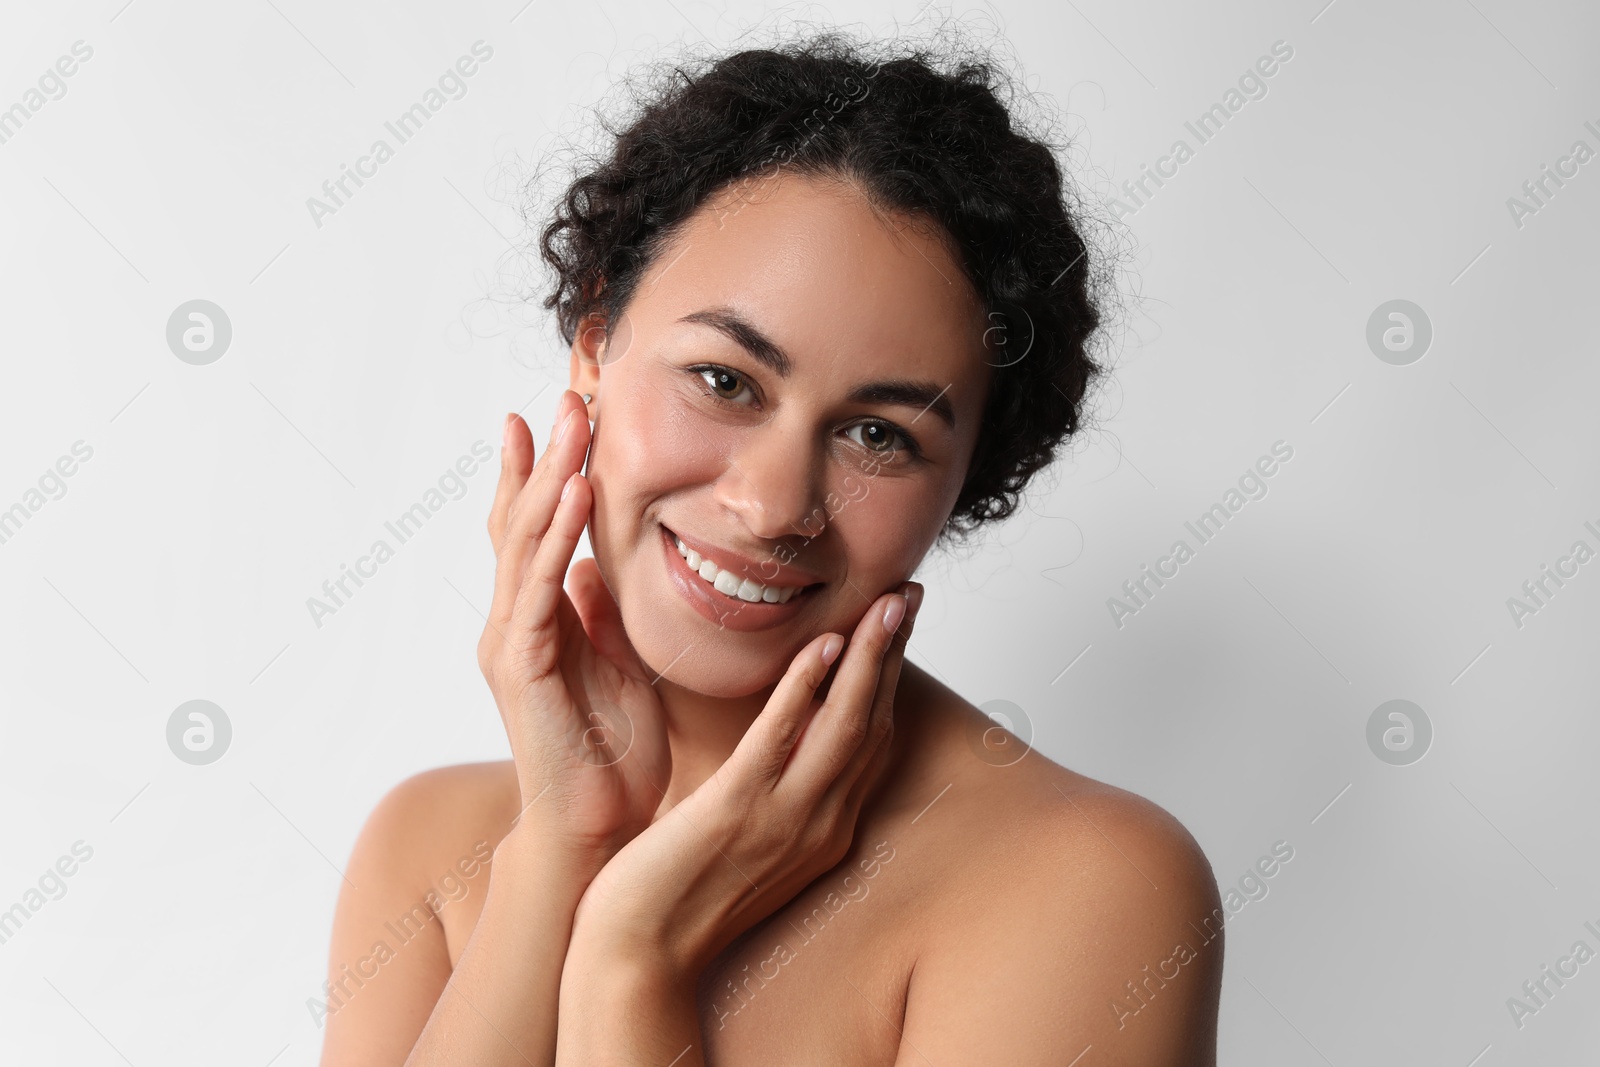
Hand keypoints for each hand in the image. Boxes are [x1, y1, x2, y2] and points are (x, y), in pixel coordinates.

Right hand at [478, 389, 669, 858]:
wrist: (599, 828)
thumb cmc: (612, 754)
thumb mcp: (616, 664)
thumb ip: (598, 613)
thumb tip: (592, 563)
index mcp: (537, 621)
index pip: (535, 533)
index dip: (543, 474)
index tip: (557, 417)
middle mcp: (514, 624)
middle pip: (521, 523)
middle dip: (542, 457)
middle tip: (564, 395)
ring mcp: (512, 643)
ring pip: (524, 544)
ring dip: (548, 479)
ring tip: (567, 422)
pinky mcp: (523, 666)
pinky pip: (539, 589)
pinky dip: (554, 538)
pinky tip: (573, 494)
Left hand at [564, 581, 923, 978]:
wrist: (639, 957)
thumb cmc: (678, 893)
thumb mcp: (746, 836)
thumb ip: (772, 787)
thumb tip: (778, 737)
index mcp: (825, 828)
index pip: (872, 738)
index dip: (891, 676)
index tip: (900, 622)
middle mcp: (821, 824)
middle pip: (873, 722)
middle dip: (895, 654)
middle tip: (912, 592)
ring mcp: (784, 820)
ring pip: (843, 725)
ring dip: (868, 658)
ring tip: (887, 602)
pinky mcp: (736, 813)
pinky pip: (781, 741)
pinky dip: (806, 690)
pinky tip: (820, 647)